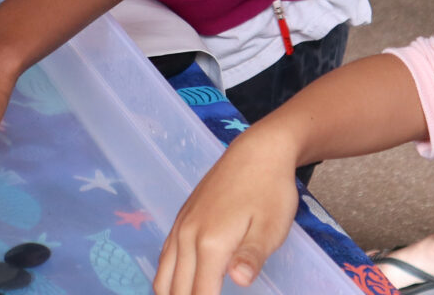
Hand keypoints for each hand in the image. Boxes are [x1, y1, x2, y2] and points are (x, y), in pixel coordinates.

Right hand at [156, 130, 300, 293]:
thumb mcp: (270, 227)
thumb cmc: (269, 191)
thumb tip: (237, 281)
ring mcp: (180, 226)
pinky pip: (165, 257)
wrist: (257, 151)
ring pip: (163, 276)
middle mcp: (187, 237)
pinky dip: (167, 280)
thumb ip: (251, 257)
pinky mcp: (181, 218)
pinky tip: (177, 288)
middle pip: (176, 291)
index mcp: (210, 243)